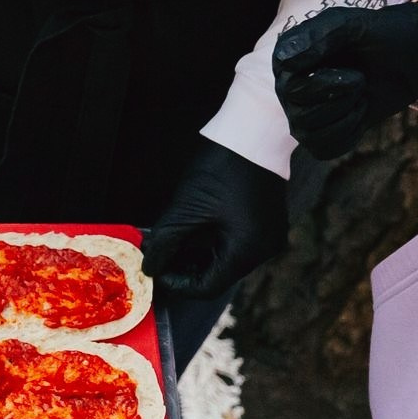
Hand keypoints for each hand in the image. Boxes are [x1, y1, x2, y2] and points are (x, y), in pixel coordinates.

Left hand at [141, 139, 289, 304]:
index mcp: (247, 251)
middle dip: (184, 268)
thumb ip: (165, 243)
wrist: (255, 131)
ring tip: (170, 243)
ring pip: (225, 260)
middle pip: (217, 276)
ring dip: (196, 255)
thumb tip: (149, 266)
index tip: (155, 270)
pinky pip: (235, 244)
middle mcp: (263, 250)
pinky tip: (190, 231)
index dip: (177, 283)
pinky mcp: (266, 223)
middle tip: (159, 256)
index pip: (207, 287)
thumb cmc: (222, 167)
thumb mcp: (186, 209)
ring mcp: (268, 236)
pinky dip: (211, 243)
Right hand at [272, 4, 417, 160]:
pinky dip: (350, 131)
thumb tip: (285, 60)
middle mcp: (289, 87)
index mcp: (290, 55)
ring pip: (308, 131)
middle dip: (339, 91)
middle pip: (297, 105)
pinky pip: (324, 147)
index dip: (321, 74)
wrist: (415, 58)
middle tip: (360, 77)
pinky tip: (359, 111)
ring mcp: (302, 114)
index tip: (347, 60)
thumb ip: (321, 34)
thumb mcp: (356, 24)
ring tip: (360, 93)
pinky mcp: (320, 137)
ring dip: (346, 112)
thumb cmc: (383, 36)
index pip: (287, 73)